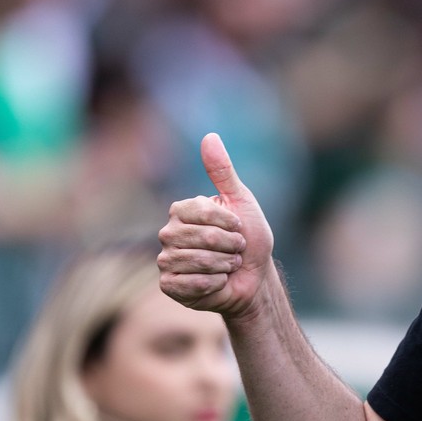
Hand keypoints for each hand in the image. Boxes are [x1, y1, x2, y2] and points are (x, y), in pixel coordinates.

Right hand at [158, 133, 275, 317]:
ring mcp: (166, 260)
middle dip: (230, 245)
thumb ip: (222, 171)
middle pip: (200, 238)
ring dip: (224, 265)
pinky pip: (191, 284)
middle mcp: (168, 233)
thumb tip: (209, 136)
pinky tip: (218, 282)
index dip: (229, 222)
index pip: (202, 212)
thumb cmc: (249, 238)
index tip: (239, 226)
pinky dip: (213, 284)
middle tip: (236, 249)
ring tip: (229, 265)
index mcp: (182, 210)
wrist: (255, 277)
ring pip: (197, 261)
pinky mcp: (169, 285)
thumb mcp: (241, 200)